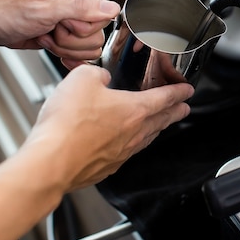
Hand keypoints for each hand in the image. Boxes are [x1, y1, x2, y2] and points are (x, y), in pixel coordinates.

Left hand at [0, 0, 119, 68]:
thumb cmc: (5, 10)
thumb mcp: (45, 8)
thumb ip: (81, 7)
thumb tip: (112, 8)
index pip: (101, 17)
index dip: (82, 28)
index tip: (62, 24)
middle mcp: (73, 5)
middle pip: (95, 35)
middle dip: (71, 40)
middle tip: (51, 31)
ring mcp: (67, 22)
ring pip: (87, 47)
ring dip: (64, 48)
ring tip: (46, 36)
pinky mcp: (61, 36)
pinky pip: (78, 53)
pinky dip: (67, 57)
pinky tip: (53, 50)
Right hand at [21, 64, 193, 191]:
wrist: (52, 161)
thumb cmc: (67, 124)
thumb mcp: (82, 79)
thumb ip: (96, 73)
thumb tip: (100, 77)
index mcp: (135, 109)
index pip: (165, 98)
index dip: (179, 92)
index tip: (187, 90)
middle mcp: (134, 133)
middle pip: (162, 120)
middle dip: (175, 112)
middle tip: (184, 109)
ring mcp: (122, 152)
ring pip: (146, 138)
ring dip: (156, 128)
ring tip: (159, 125)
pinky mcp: (106, 167)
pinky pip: (127, 152)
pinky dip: (132, 144)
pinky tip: (125, 143)